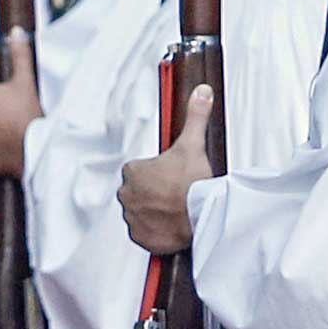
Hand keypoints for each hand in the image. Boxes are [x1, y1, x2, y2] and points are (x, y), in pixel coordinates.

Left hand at [118, 83, 214, 253]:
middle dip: (154, 193)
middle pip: (139, 191)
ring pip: (140, 211)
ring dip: (153, 211)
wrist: (201, 216)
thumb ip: (195, 116)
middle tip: (175, 194)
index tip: (172, 177)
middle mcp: (126, 194)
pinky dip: (153, 231)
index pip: (140, 171)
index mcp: (132, 172)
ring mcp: (131, 217)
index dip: (158, 173)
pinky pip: (143, 233)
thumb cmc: (193, 182)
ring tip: (175, 210)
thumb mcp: (193, 144)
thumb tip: (201, 92)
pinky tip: (169, 226)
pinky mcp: (139, 237)